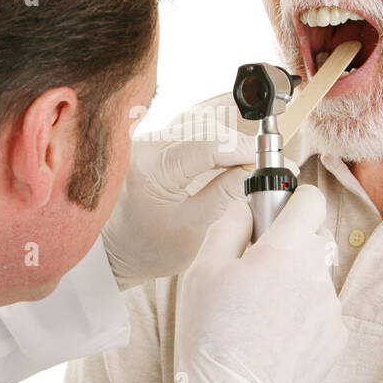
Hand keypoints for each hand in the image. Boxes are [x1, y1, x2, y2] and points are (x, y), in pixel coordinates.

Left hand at [102, 131, 291, 288]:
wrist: (111, 253)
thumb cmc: (145, 249)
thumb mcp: (192, 228)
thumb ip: (224, 194)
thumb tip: (254, 168)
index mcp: (149, 170)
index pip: (207, 147)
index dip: (244, 151)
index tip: (271, 160)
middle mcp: (142, 146)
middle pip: (205, 132)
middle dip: (239, 148)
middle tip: (267, 165)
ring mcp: (144, 142)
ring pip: (198, 130)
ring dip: (227, 145)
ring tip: (250, 166)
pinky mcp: (149, 145)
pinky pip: (188, 135)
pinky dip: (212, 146)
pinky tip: (229, 160)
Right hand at [173, 185, 345, 382]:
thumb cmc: (210, 332)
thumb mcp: (202, 268)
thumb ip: (230, 224)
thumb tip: (249, 206)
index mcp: (284, 251)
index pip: (311, 199)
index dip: (293, 199)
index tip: (276, 211)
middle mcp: (317, 274)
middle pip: (312, 239)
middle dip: (288, 245)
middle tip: (253, 272)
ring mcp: (331, 309)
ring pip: (316, 277)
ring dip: (294, 283)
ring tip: (259, 314)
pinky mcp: (337, 339)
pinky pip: (322, 311)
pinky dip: (303, 316)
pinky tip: (274, 336)